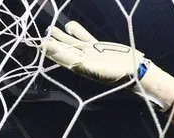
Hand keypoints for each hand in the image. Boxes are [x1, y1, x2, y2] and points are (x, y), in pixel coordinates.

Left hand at [43, 21, 173, 110]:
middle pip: (63, 50)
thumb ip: (84, 66)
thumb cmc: (117, 75)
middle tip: (40, 36)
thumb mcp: (98, 71)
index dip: (51, 51)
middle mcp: (82, 60)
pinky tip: (68, 25)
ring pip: (72, 43)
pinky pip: (84, 37)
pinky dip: (76, 32)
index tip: (40, 43)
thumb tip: (70, 62)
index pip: (62, 57)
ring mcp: (89, 53)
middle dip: (52, 43)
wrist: (133, 71)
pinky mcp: (97, 47)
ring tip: (50, 29)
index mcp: (80, 68)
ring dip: (61, 36)